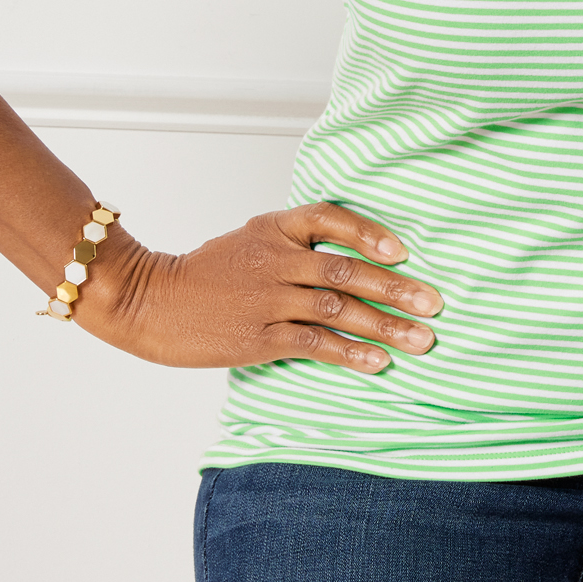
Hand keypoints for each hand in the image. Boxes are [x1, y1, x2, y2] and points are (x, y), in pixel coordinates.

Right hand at [76, 200, 441, 371]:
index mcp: (272, 228)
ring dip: (386, 325)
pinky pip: (315, 343)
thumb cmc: (203, 274)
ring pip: (338, 309)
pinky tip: (378, 363)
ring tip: (422, 339)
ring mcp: (267, 299)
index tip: (403, 251)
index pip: (329, 218)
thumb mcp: (248, 242)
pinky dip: (351, 354)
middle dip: (396, 288)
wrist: (147, 300)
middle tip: (435, 302)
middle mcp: (274, 259)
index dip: (369, 234)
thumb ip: (293, 245)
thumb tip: (349, 259)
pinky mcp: (259, 337)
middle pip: (344, 270)